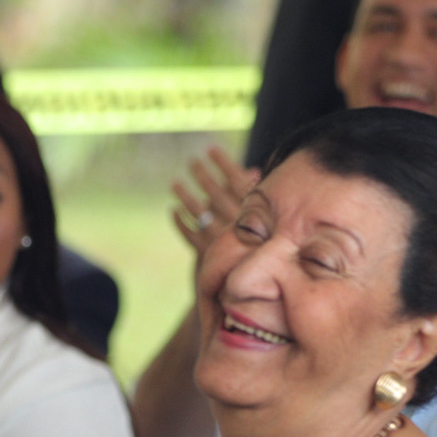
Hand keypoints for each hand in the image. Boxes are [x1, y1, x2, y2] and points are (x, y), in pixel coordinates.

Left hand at [171, 144, 255, 260]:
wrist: (253, 287)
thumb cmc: (259, 247)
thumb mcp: (263, 218)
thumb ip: (255, 196)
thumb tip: (254, 170)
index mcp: (256, 213)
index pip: (237, 180)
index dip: (223, 163)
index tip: (210, 149)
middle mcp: (240, 225)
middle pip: (215, 194)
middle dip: (202, 175)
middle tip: (191, 161)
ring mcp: (223, 241)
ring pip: (200, 213)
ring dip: (185, 196)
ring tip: (174, 184)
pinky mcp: (209, 256)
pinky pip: (191, 236)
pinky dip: (181, 223)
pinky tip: (173, 211)